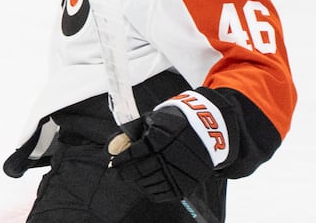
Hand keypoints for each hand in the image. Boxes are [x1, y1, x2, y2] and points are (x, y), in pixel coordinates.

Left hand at [109, 90, 229, 202]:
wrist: (205, 130)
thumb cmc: (172, 124)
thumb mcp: (150, 121)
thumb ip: (129, 135)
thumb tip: (110, 149)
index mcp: (158, 140)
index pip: (131, 154)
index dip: (119, 160)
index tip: (112, 164)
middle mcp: (168, 157)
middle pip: (138, 171)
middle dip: (123, 173)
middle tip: (116, 174)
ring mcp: (177, 172)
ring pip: (148, 184)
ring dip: (137, 181)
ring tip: (134, 177)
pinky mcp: (185, 184)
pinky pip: (162, 193)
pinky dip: (152, 190)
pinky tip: (147, 183)